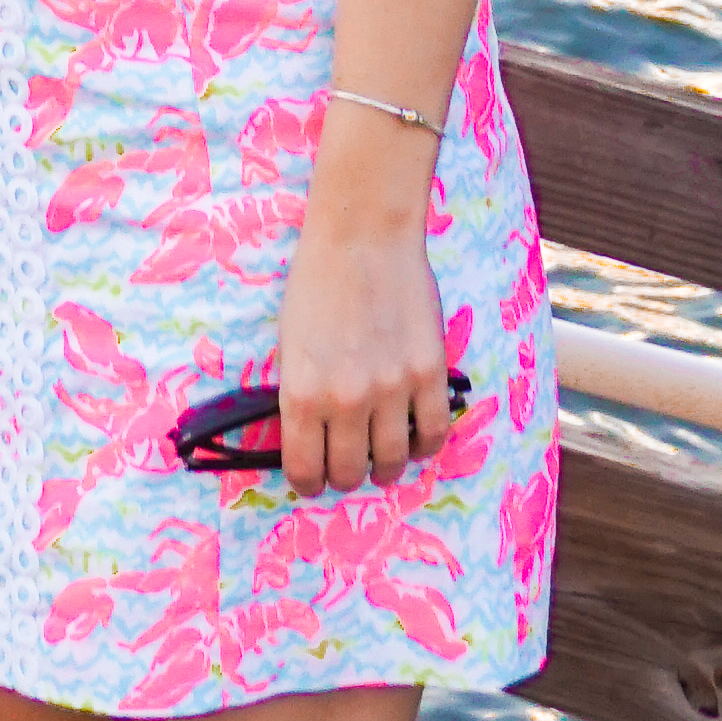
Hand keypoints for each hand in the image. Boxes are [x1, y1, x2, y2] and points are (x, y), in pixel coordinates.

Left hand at [266, 215, 452, 497]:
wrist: (363, 237)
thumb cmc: (315, 283)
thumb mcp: (288, 346)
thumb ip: (300, 396)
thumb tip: (311, 439)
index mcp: (301, 393)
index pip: (304, 470)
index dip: (308, 483)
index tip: (313, 479)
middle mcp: (346, 400)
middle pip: (350, 473)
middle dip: (346, 476)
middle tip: (347, 464)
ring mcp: (392, 389)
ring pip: (394, 462)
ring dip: (386, 466)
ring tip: (382, 455)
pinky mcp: (429, 374)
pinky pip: (433, 433)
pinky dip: (424, 444)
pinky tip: (414, 435)